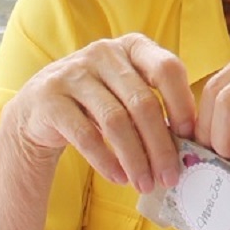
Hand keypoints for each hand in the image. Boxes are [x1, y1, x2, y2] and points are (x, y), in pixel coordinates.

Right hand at [2, 32, 197, 192]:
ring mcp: (73, 73)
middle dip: (160, 146)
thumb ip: (158, 106)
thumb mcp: (130, 92)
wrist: (39, 107)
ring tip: (146, 184)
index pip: (167, 68)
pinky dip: (106, 161)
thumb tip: (190, 147)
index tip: (190, 138)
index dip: (183, 104)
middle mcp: (104, 53)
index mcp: (133, 46)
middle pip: (142, 102)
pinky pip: (85, 135)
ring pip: (116, 121)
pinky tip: (119, 178)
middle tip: (170, 177)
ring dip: (135, 159)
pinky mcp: (50, 99)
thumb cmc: (100, 102)